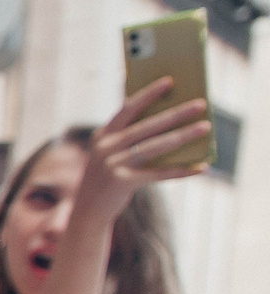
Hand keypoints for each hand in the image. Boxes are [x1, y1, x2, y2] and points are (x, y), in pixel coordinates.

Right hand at [78, 78, 209, 221]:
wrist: (88, 211)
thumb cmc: (108, 178)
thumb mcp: (113, 154)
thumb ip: (133, 139)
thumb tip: (175, 125)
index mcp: (102, 135)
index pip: (127, 108)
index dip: (148, 94)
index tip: (170, 82)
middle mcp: (105, 147)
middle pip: (146, 126)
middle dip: (176, 113)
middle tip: (200, 103)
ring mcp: (111, 165)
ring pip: (154, 147)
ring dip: (183, 136)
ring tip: (205, 127)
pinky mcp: (121, 182)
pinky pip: (158, 174)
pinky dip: (181, 171)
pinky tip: (200, 166)